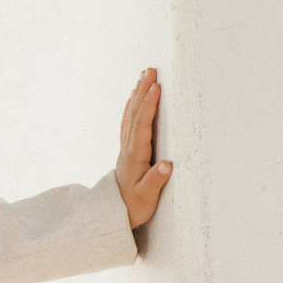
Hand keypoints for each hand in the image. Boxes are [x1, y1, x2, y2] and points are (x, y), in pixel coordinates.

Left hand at [116, 68, 171, 228]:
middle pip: (134, 114)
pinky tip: (135, 96)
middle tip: (150, 70)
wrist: (115, 212)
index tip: (155, 87)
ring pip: (131, 115)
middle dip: (142, 91)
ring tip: (144, 75)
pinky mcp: (128, 149)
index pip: (141, 126)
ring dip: (137, 94)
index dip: (148, 106)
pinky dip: (133, 105)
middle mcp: (128, 148)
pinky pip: (129, 121)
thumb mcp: (146, 198)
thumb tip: (167, 165)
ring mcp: (126, 147)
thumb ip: (155, 181)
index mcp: (135, 156)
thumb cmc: (134, 205)